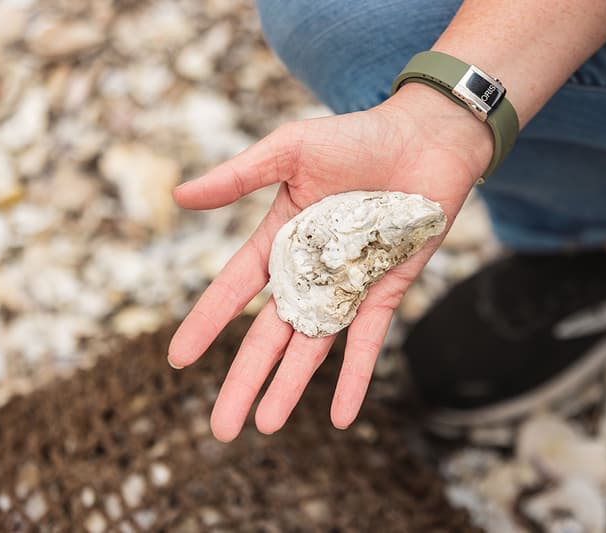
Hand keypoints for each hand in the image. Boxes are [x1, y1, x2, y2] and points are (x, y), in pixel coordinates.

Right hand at [168, 83, 492, 440]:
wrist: (426, 139)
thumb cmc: (357, 137)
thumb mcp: (290, 150)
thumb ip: (239, 177)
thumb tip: (180, 195)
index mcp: (280, 238)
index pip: (234, 288)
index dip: (207, 323)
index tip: (179, 359)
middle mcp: (309, 270)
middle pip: (268, 334)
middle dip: (244, 379)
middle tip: (220, 427)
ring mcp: (347, 285)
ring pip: (311, 346)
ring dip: (289, 387)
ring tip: (264, 427)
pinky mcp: (385, 291)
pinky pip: (366, 341)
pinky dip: (354, 378)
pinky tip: (340, 417)